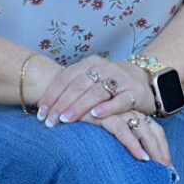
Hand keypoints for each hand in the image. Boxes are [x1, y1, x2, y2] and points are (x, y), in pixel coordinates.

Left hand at [35, 55, 154, 129]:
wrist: (142, 79)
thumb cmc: (109, 84)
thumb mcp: (91, 80)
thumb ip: (72, 87)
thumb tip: (44, 104)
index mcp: (89, 63)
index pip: (66, 77)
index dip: (52, 94)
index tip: (41, 111)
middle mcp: (103, 67)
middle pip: (78, 85)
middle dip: (61, 104)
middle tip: (49, 120)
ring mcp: (119, 78)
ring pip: (95, 92)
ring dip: (79, 106)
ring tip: (65, 119)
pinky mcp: (134, 92)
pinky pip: (119, 100)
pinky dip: (107, 108)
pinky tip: (96, 116)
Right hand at [80, 107, 172, 165]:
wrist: (61, 94)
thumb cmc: (82, 113)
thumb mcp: (104, 123)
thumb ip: (118, 131)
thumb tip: (134, 154)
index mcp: (129, 111)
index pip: (152, 128)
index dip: (161, 146)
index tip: (168, 165)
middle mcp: (125, 109)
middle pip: (151, 129)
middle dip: (161, 150)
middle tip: (168, 169)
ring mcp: (115, 110)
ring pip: (142, 129)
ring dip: (153, 149)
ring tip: (159, 167)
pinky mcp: (102, 113)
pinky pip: (121, 129)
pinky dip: (132, 143)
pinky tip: (140, 156)